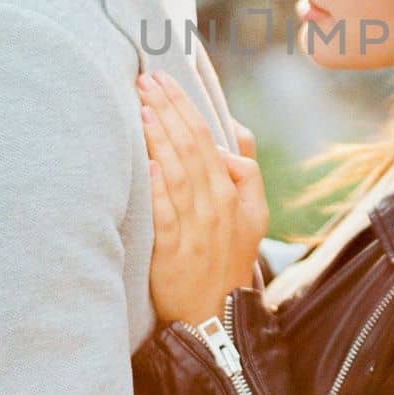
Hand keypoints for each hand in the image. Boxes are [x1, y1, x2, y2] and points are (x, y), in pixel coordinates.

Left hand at [136, 71, 268, 327]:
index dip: (184, 107)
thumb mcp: (253, 214)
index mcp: (232, 192)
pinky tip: (147, 163)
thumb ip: (245, 169)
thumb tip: (235, 126)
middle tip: (144, 80)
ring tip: (141, 108)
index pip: (206, 138)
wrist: (216, 314)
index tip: (163, 80)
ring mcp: (195, 228)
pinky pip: (165, 214)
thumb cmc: (228, 257)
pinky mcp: (173, 251)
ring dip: (159, 138)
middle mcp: (215, 205)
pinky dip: (159, 188)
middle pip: (189, 147)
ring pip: (177, 173)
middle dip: (166, 110)